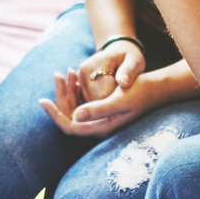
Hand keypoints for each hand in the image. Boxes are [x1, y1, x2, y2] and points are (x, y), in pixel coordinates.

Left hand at [41, 45, 170, 138]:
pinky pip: (82, 102)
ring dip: (67, 91)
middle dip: (60, 96)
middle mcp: (98, 126)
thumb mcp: (120, 99)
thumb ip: (98, 109)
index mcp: (101, 127)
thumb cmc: (140, 92)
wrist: (156, 88)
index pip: (70, 127)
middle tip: (57, 74)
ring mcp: (100, 118)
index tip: (43, 100)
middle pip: (69, 116)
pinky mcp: (102, 109)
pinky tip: (74, 75)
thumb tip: (75, 116)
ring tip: (65, 71)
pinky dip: (76, 89)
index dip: (54, 115)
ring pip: (74, 107)